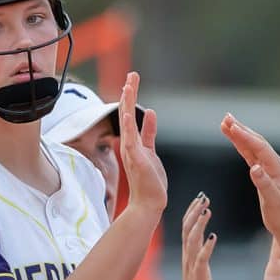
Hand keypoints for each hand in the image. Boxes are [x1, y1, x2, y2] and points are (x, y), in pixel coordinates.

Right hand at [119, 72, 167, 216]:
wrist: (148, 204)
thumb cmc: (150, 182)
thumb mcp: (151, 151)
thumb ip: (149, 132)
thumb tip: (152, 113)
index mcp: (134, 142)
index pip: (130, 114)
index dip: (131, 97)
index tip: (131, 80)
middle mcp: (130, 144)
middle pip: (127, 114)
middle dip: (129, 94)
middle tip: (132, 74)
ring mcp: (132, 152)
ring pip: (128, 123)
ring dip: (128, 105)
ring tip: (128, 86)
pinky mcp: (137, 160)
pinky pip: (131, 141)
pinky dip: (129, 127)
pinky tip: (128, 114)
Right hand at [177, 193, 216, 279]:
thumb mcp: (198, 263)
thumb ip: (200, 250)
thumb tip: (207, 236)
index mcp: (188, 251)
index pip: (187, 226)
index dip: (192, 211)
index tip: (200, 197)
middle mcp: (187, 254)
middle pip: (187, 228)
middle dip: (195, 211)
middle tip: (204, 197)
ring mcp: (192, 263)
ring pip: (192, 240)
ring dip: (199, 224)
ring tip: (207, 211)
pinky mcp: (198, 274)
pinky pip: (202, 258)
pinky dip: (206, 247)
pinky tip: (213, 237)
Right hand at [220, 113, 279, 237]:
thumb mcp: (273, 200)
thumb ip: (263, 183)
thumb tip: (254, 168)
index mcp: (278, 167)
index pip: (259, 147)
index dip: (245, 136)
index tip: (231, 127)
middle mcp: (274, 164)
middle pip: (255, 141)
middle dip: (241, 129)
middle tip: (226, 117)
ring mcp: (268, 168)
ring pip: (252, 147)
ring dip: (239, 135)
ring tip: (225, 123)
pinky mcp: (262, 173)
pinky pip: (250, 155)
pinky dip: (241, 146)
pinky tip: (234, 140)